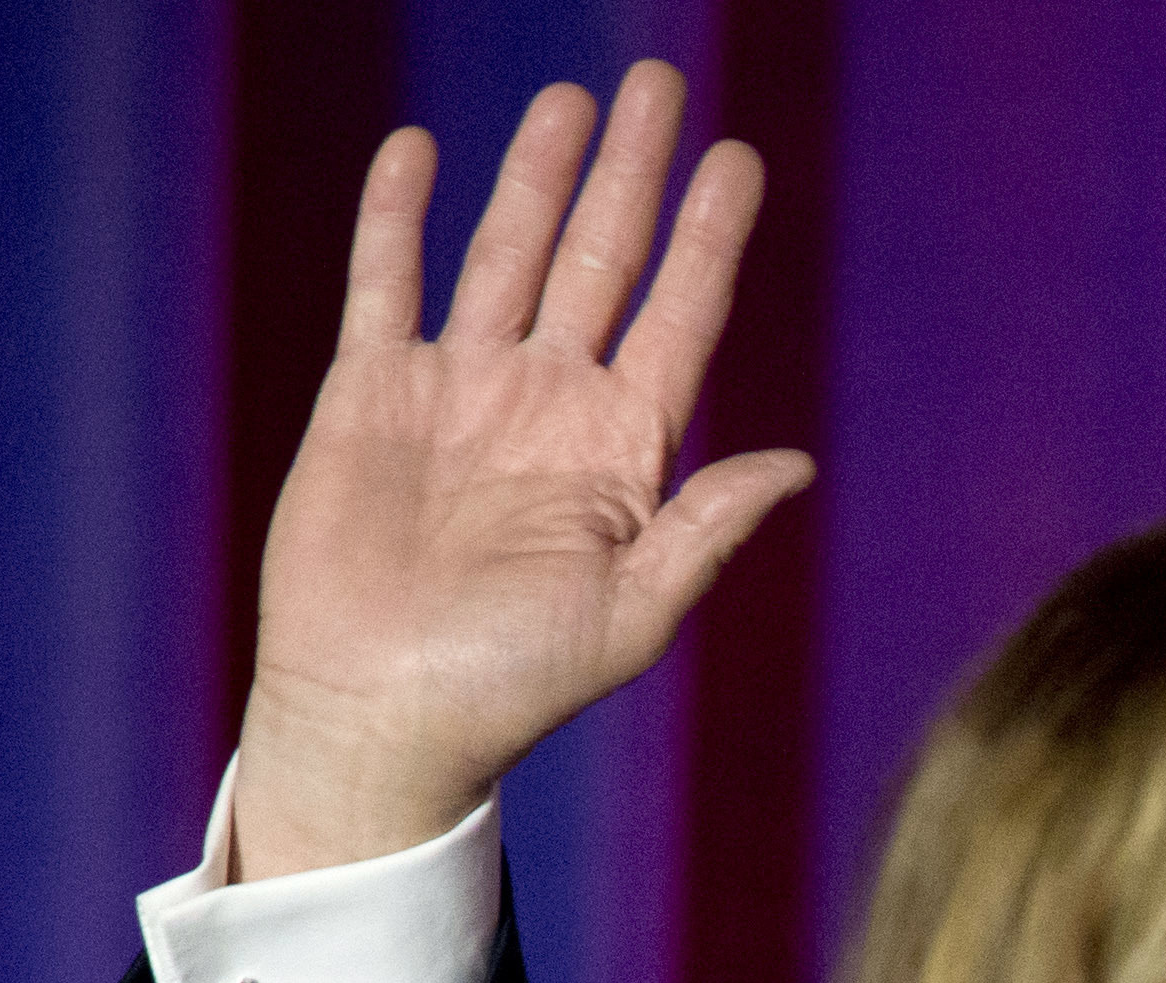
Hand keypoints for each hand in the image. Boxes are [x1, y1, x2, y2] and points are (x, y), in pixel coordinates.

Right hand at [233, 61, 812, 879]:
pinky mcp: (370, 394)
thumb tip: (796, 463)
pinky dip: (396, 219)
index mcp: (622, 453)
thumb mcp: (634, 613)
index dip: (708, 236)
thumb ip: (707, 529)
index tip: (738, 158)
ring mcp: (460, 392)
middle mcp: (548, 406)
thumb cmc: (513, 688)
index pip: (678, 316)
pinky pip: (385, 286)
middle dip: (632, 174)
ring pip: (505, 253)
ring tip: (575, 98)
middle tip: (662, 81)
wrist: (383, 717)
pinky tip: (419, 151)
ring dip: (538, 176)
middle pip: (600, 261)